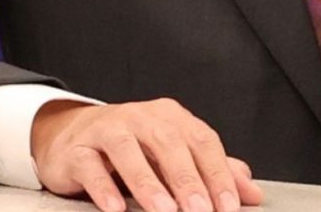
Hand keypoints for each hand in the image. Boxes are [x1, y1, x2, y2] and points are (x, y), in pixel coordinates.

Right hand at [31, 98, 261, 211]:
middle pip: (167, 141)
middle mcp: (137, 117)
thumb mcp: (173, 157)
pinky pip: (89, 165)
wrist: (70, 137)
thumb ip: (211, 171)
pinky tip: (115, 208)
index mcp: (168, 117)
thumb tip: (251, 192)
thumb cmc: (130, 149)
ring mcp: (104, 129)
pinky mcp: (76, 149)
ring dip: (146, 181)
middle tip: (200, 210)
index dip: (217, 173)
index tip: (229, 206)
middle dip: (186, 178)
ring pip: (126, 149)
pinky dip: (103, 186)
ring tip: (163, 210)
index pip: (201, 140)